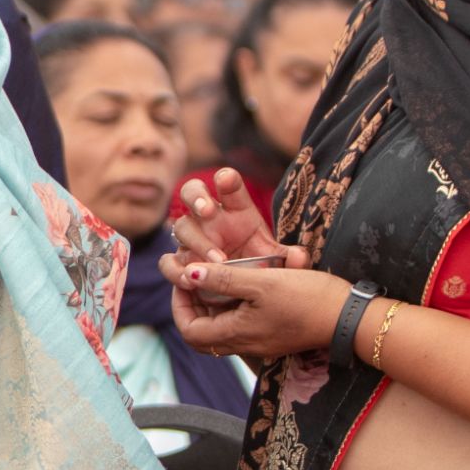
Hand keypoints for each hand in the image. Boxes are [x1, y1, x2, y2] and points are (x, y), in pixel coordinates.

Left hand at [159, 256, 347, 364]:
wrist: (351, 318)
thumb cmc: (308, 298)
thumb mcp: (261, 282)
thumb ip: (223, 279)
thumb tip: (188, 274)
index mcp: (237, 334)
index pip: (190, 332)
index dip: (179, 306)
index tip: (186, 280)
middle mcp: (245, 344)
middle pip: (202, 335)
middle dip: (192, 308)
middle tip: (196, 282)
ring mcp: (261, 342)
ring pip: (221, 331)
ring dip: (213, 307)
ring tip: (216, 280)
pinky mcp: (275, 336)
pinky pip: (241, 327)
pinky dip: (233, 309)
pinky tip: (242, 287)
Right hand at [168, 169, 308, 269]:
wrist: (247, 291)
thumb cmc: (261, 265)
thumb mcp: (278, 261)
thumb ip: (290, 259)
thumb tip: (300, 257)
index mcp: (236, 208)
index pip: (228, 184)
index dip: (226, 179)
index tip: (226, 180)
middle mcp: (209, 218)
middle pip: (192, 191)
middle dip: (197, 197)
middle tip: (207, 211)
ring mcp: (192, 238)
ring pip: (180, 226)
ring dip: (196, 241)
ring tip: (218, 259)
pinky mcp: (182, 261)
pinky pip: (169, 260)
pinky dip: (176, 269)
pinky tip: (191, 279)